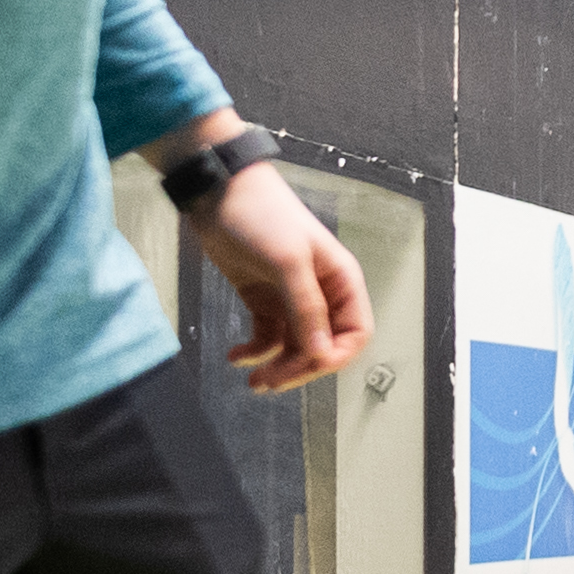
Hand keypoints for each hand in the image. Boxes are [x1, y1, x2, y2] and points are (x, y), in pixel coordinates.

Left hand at [189, 157, 367, 390]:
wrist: (217, 192)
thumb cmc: (262, 215)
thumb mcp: (288, 262)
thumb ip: (307, 309)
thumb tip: (322, 353)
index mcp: (340, 281)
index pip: (355, 332)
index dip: (336, 355)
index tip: (309, 366)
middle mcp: (320, 293)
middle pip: (322, 346)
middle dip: (299, 368)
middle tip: (271, 381)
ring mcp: (290, 298)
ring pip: (294, 347)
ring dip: (276, 366)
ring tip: (252, 380)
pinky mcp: (262, 299)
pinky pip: (267, 336)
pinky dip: (254, 351)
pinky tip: (236, 356)